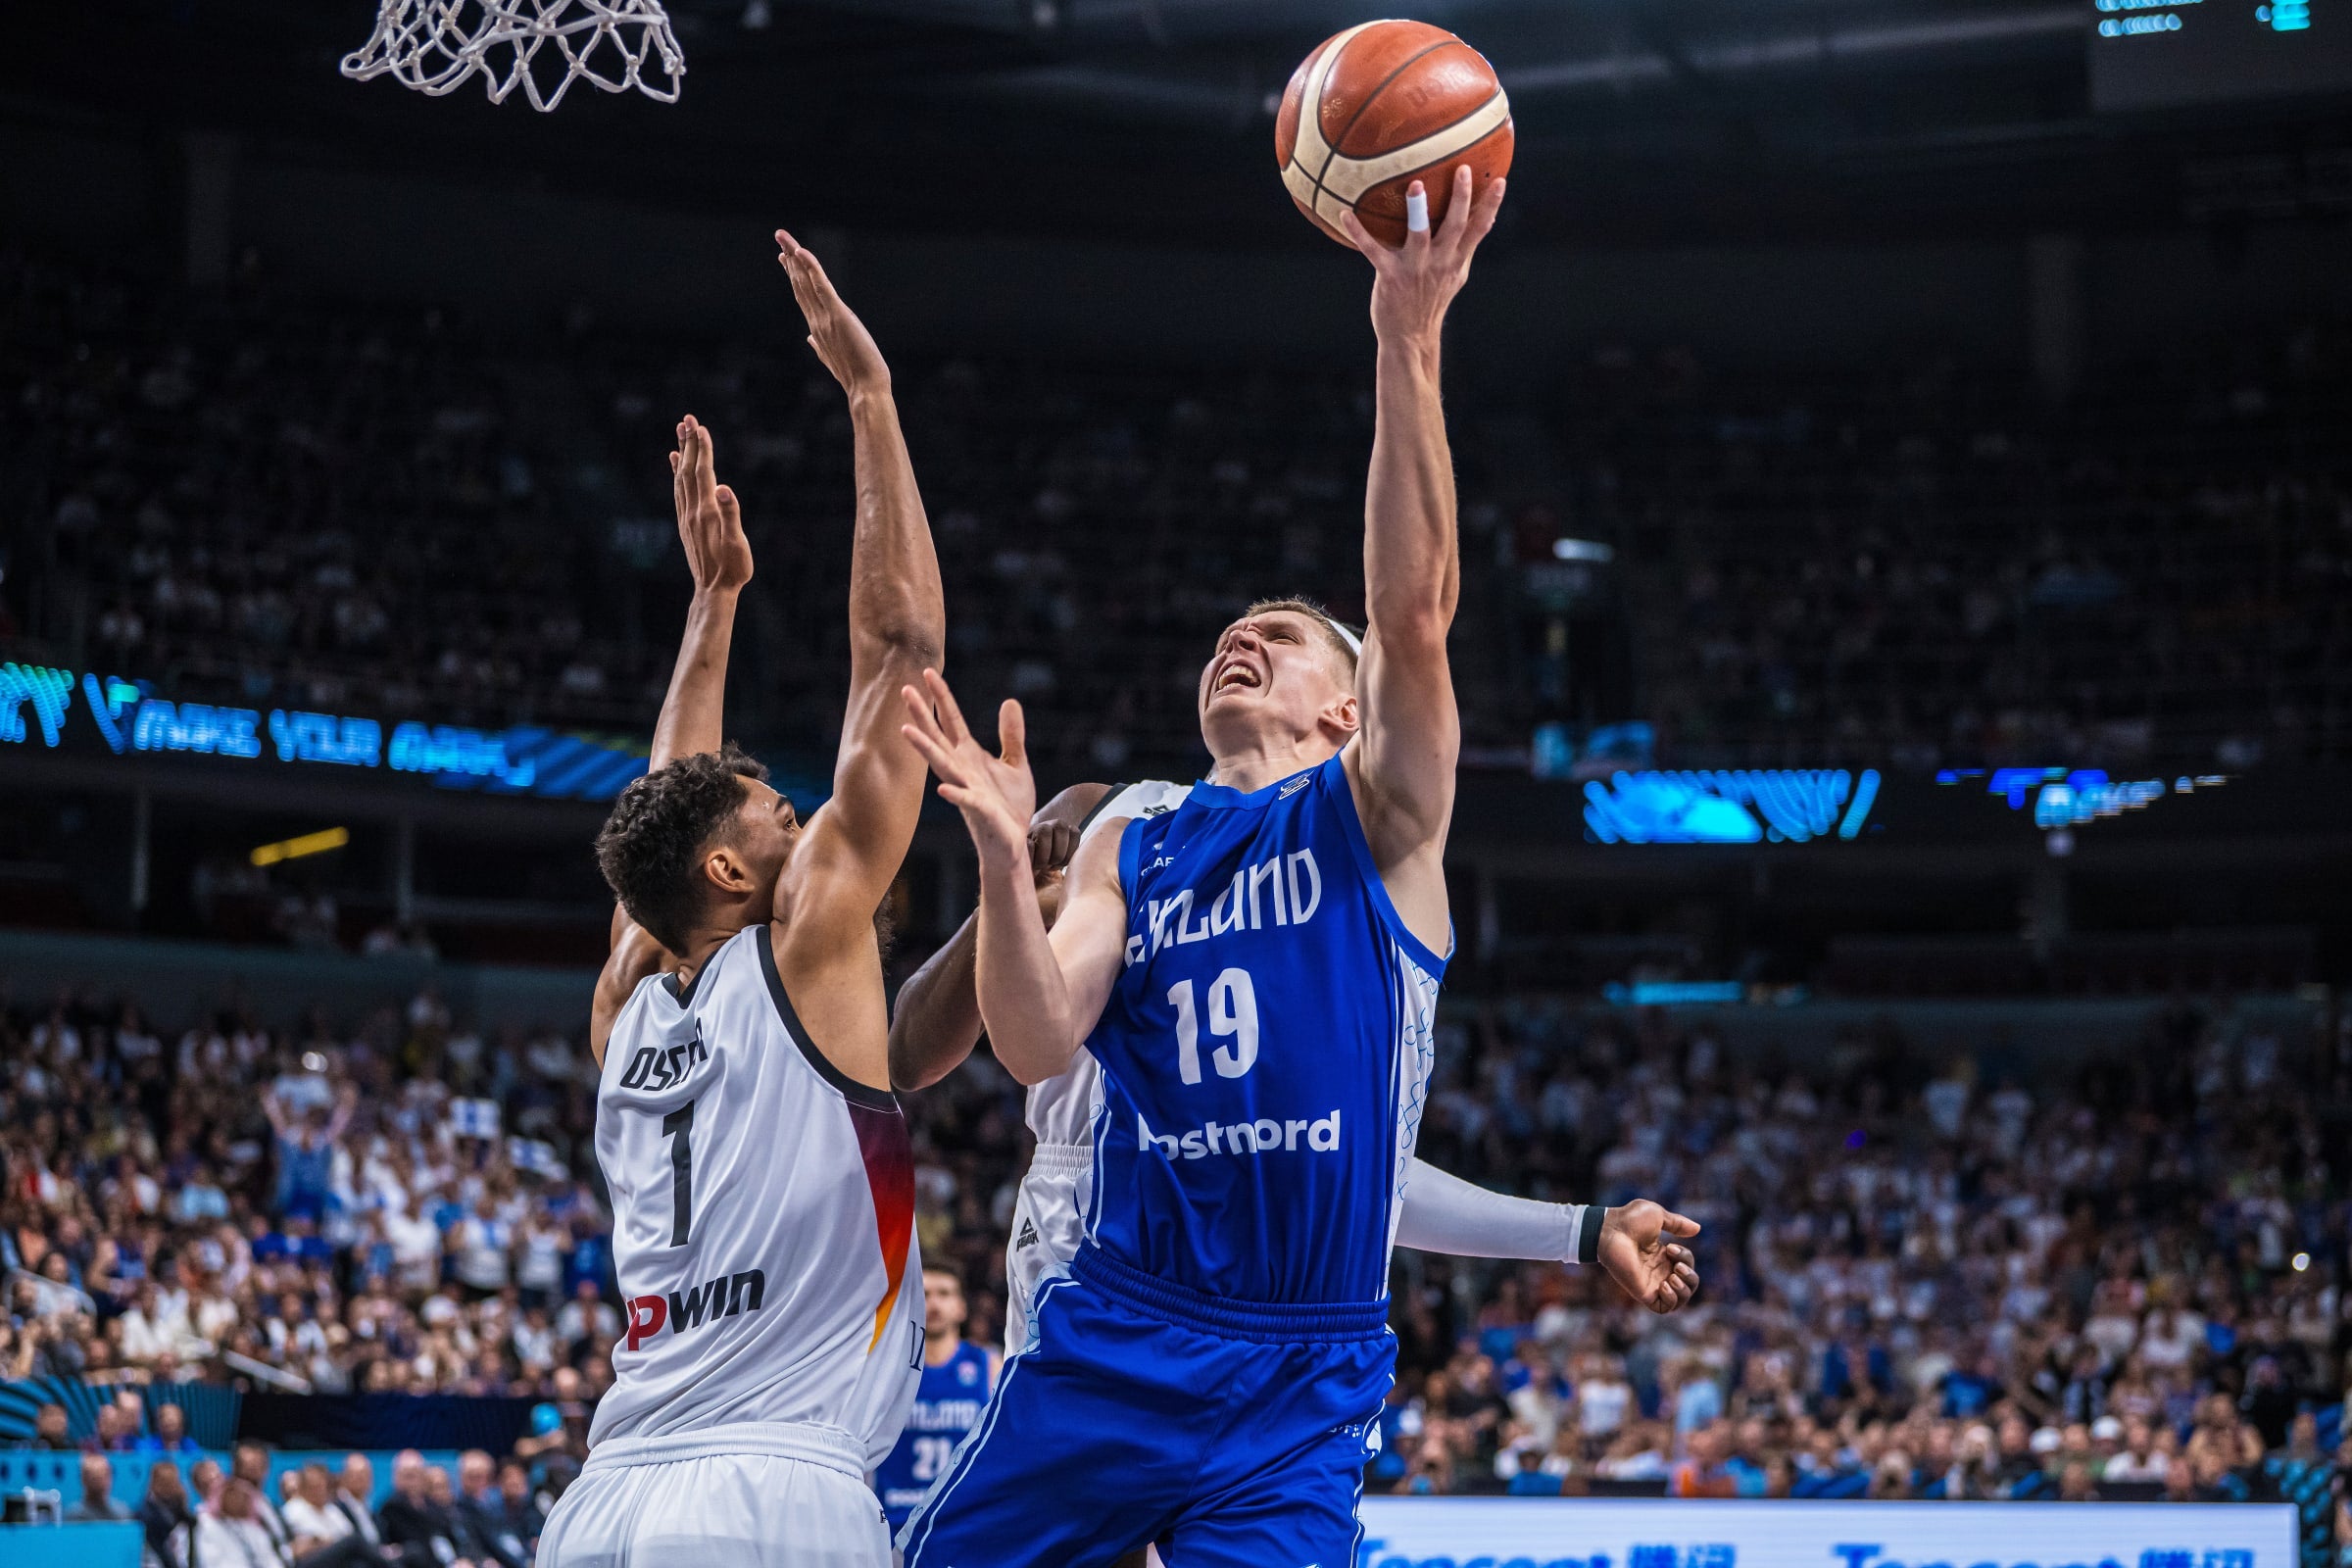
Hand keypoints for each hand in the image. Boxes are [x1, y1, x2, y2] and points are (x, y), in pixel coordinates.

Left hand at [669, 415, 752, 594]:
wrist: (713, 591)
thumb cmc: (732, 569)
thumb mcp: (737, 543)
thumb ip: (731, 514)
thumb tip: (725, 488)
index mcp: (707, 511)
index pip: (704, 473)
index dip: (703, 449)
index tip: (700, 426)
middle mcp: (693, 511)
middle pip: (689, 470)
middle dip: (689, 443)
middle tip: (687, 418)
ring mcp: (687, 517)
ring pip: (681, 478)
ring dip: (682, 454)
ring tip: (680, 433)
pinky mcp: (685, 524)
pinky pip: (678, 492)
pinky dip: (677, 474)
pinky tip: (676, 464)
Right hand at [777, 228, 889, 395]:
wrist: (865, 390)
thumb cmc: (854, 375)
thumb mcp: (832, 358)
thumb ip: (818, 345)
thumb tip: (809, 339)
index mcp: (816, 328)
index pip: (802, 295)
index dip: (793, 274)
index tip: (785, 257)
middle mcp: (816, 320)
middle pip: (799, 284)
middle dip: (790, 259)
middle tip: (780, 238)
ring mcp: (824, 318)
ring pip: (805, 282)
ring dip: (795, 257)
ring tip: (784, 239)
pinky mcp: (838, 316)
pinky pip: (821, 287)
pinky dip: (811, 268)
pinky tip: (802, 252)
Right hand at [898, 669, 1037, 869]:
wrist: (1012, 844)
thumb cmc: (1009, 807)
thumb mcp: (1016, 764)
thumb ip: (1011, 735)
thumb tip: (1010, 701)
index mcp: (970, 757)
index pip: (951, 721)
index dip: (941, 696)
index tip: (928, 672)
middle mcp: (962, 770)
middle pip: (938, 737)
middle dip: (922, 715)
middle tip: (905, 690)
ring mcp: (968, 790)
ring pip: (943, 766)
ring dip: (925, 749)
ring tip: (906, 731)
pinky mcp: (981, 812)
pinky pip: (965, 802)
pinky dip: (955, 795)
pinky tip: (942, 790)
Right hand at [1028, 819, 1078, 926]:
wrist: (1026, 888)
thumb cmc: (1049, 879)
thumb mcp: (1066, 868)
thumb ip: (1078, 860)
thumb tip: (1100, 857)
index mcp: (1060, 832)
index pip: (1074, 831)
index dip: (1072, 850)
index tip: (1065, 865)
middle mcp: (1046, 827)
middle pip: (1061, 826)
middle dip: (1060, 851)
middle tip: (1053, 866)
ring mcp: (1031, 832)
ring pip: (1045, 831)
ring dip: (1047, 853)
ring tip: (1042, 866)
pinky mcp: (1018, 842)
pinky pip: (1029, 844)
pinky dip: (1033, 857)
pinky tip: (1031, 866)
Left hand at [1337, 165, 1504, 347]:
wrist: (1410, 337)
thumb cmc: (1431, 300)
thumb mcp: (1456, 275)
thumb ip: (1465, 248)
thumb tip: (1486, 219)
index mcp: (1456, 260)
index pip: (1479, 229)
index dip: (1491, 205)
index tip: (1500, 181)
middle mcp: (1439, 262)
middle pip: (1455, 225)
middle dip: (1460, 197)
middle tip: (1462, 169)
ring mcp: (1415, 269)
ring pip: (1419, 235)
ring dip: (1418, 210)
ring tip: (1416, 184)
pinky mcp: (1390, 276)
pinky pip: (1372, 250)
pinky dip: (1358, 232)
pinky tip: (1344, 214)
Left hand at [1596, 1199, 1700, 1313]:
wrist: (1610, 1230)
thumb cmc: (1629, 1221)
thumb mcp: (1658, 1216)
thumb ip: (1678, 1224)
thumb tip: (1697, 1229)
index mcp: (1663, 1256)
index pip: (1686, 1265)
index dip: (1686, 1257)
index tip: (1669, 1247)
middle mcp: (1659, 1271)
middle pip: (1688, 1284)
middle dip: (1690, 1276)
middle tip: (1677, 1266)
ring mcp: (1652, 1283)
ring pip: (1680, 1299)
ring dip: (1684, 1290)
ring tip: (1673, 1276)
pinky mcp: (1643, 1293)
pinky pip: (1664, 1308)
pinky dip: (1672, 1300)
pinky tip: (1664, 1284)